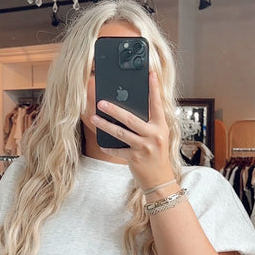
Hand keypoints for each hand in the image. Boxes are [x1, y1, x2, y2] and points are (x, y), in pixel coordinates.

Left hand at [90, 71, 174, 188]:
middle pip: (131, 118)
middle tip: (101, 102)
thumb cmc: (157, 156)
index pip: (157, 104)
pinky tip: (102, 143)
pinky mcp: (135, 158)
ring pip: (121, 133)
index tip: (150, 74)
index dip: (154, 88)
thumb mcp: (158, 137)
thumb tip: (128, 111)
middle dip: (114, 110)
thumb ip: (148, 124)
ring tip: (94, 118)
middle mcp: (154, 135)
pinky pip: (118, 150)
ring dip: (105, 125)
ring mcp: (144, 147)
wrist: (160, 180)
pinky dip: (109, 147)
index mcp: (161, 126)